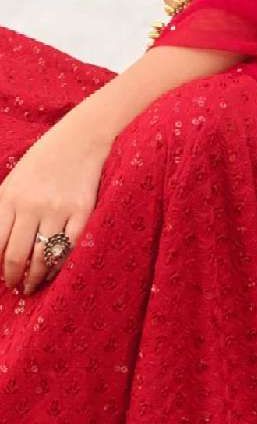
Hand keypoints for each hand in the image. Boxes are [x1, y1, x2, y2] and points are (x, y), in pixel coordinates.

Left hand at [0, 118, 109, 295]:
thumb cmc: (42, 161)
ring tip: (33, 285)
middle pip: (16, 256)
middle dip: (13, 277)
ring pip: (42, 257)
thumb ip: (2, 211)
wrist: (80, 138)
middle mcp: (31, 205)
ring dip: (35, 278)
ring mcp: (58, 209)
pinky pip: (69, 248)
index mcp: (9, 197)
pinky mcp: (82, 211)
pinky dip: (59, 265)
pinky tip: (55, 271)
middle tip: (14, 285)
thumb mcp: (13, 181)